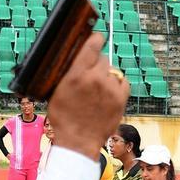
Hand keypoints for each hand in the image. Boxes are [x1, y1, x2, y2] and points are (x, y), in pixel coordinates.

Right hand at [45, 33, 127, 160]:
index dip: (95, 39)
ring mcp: (110, 89)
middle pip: (103, 58)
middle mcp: (95, 78)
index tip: (97, 36)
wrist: (78, 142)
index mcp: (76, 75)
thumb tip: (74, 58)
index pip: (91, 46)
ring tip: (98, 90)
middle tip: (91, 75)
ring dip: (106, 76)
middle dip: (97, 64)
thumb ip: (67, 73)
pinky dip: (117, 85)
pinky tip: (108, 93)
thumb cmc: (64, 119)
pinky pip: (122, 82)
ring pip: (112, 71)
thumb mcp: (57, 92)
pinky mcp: (120, 99)